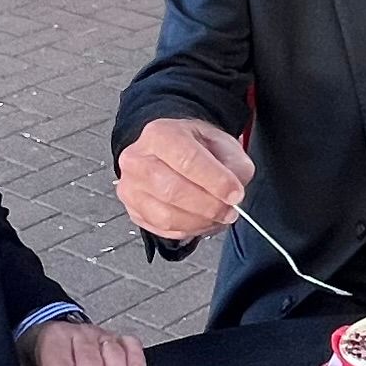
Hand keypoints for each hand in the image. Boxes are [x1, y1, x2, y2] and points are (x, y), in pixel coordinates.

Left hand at [21, 314, 144, 365]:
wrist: (49, 338)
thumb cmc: (44, 362)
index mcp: (53, 340)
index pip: (62, 365)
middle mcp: (79, 334)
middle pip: (90, 360)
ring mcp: (101, 335)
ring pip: (113, 353)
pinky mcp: (119, 339)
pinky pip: (131, 345)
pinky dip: (135, 360)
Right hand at [117, 116, 251, 241]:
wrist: (170, 153)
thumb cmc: (195, 147)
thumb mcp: (222, 143)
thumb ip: (233, 165)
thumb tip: (233, 192)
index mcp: (159, 134)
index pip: (186, 159)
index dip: (214, 181)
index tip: (235, 194)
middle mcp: (137, 160)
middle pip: (172, 190)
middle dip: (208, 206)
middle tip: (230, 210)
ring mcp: (131, 188)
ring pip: (166, 216)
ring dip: (199, 222)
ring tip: (218, 217)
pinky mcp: (133, 210)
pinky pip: (163, 229)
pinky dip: (188, 230)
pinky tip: (201, 221)